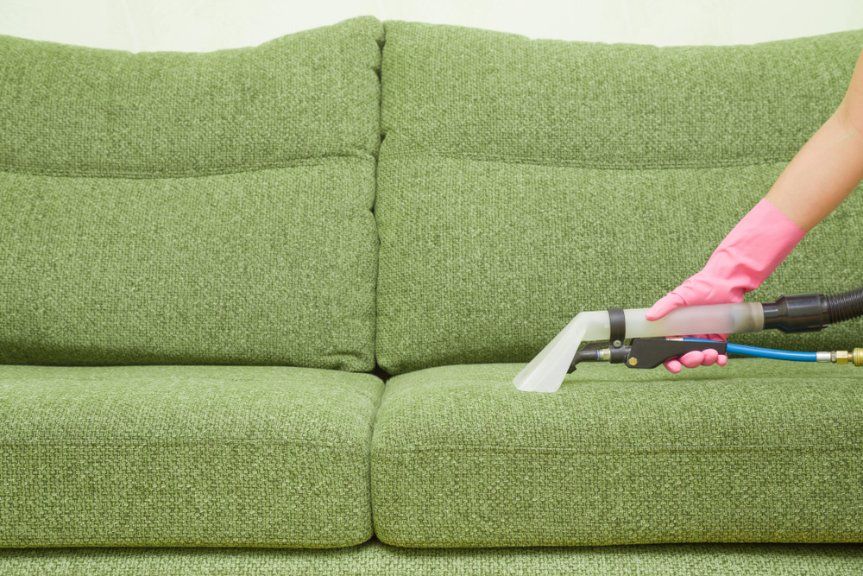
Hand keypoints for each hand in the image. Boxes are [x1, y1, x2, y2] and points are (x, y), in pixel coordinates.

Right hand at [647, 199, 805, 373]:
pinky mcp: (719, 337)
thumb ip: (664, 306)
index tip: (675, 366)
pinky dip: (720, 359)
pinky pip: (718, 353)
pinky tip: (722, 358)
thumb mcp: (680, 295)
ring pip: (701, 357)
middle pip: (684, 356)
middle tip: (696, 356)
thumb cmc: (701, 285)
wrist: (727, 281)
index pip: (667, 348)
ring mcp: (703, 337)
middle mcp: (687, 334)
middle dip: (690, 361)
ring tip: (712, 354)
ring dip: (705, 360)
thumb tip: (649, 317)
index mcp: (674, 327)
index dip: (669, 360)